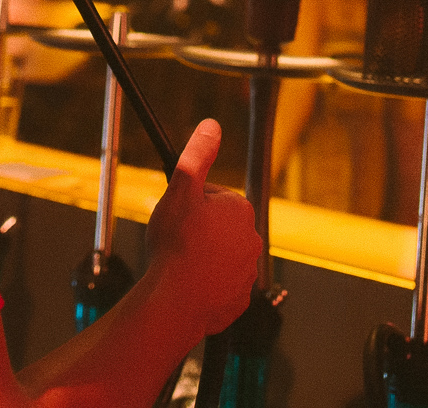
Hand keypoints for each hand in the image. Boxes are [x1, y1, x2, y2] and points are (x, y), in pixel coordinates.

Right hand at [143, 119, 259, 335]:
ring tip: (181, 262)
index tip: (178, 215)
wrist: (176, 300)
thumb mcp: (181, 189)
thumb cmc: (176, 245)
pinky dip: (207, 283)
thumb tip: (211, 126)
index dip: (191, 203)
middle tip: (176, 239)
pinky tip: (189, 284)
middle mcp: (251, 239)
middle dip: (200, 229)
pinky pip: (221, 284)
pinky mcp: (239, 298)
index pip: (214, 196)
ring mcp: (247, 271)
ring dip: (203, 256)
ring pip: (220, 255)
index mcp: (240, 210)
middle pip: (219, 226)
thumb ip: (197, 155)